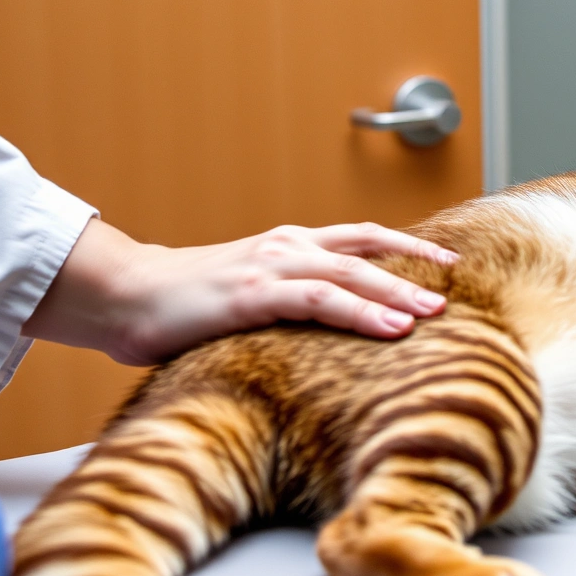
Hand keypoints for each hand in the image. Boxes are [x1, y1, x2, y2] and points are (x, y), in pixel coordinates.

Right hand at [24, 218, 456, 364]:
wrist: (121, 295)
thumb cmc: (179, 306)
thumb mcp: (244, 299)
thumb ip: (284, 306)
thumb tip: (321, 336)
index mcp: (286, 246)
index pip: (360, 240)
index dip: (405, 248)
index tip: (445, 262)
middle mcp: (286, 246)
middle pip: (366, 251)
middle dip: (415, 269)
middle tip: (454, 290)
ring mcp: (271, 266)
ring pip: (352, 273)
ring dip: (399, 291)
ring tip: (434, 313)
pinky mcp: (255, 292)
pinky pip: (322, 299)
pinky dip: (363, 310)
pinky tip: (392, 327)